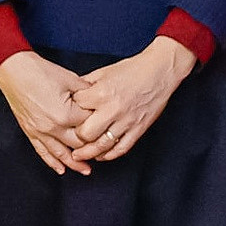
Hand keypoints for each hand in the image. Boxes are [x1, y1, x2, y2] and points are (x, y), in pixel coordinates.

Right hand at [0, 50, 92, 175]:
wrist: (15, 70)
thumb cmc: (40, 72)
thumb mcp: (70, 79)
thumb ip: (86, 93)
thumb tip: (97, 100)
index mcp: (65, 114)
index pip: (89, 126)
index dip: (99, 125)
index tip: (106, 126)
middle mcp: (53, 127)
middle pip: (78, 145)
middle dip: (91, 148)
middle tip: (102, 151)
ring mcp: (40, 131)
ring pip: (61, 154)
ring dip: (74, 164)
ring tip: (86, 171)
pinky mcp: (30, 132)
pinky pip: (43, 152)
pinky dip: (52, 162)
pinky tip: (61, 170)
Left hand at [67, 37, 195, 164]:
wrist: (159, 71)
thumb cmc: (132, 69)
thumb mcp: (103, 72)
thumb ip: (85, 84)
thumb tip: (69, 94)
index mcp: (101, 93)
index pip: (76, 109)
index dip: (68, 112)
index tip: (66, 116)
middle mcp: (112, 109)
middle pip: (86, 133)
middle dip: (76, 136)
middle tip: (71, 137)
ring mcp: (126, 121)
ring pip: (102, 145)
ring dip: (88, 153)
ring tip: (79, 155)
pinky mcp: (138, 129)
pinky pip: (121, 148)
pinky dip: (109, 155)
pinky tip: (101, 155)